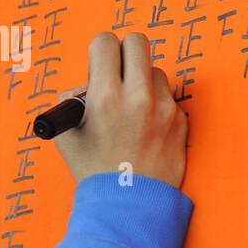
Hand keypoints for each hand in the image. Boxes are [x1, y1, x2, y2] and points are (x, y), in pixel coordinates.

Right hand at [52, 31, 188, 189]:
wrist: (128, 206)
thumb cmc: (94, 171)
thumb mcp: (67, 135)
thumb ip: (71, 100)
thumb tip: (85, 82)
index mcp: (104, 98)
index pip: (105, 42)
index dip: (99, 50)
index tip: (99, 63)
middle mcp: (136, 98)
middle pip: (136, 41)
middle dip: (124, 51)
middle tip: (118, 71)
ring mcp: (163, 109)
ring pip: (154, 70)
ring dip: (142, 81)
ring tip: (131, 108)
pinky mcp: (180, 121)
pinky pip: (168, 97)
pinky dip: (156, 105)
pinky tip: (145, 128)